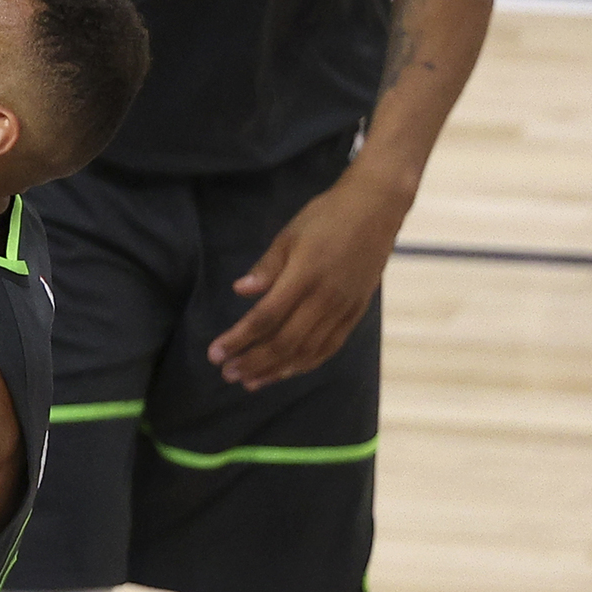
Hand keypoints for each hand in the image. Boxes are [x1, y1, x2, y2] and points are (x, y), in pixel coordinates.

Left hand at [205, 173, 405, 390]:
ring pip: (308, 351)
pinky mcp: (356, 313)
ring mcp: (344, 309)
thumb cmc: (326, 217)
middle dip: (253, 361)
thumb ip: (267, 268)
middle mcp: (326, 299)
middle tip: (227, 374)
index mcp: (305, 276)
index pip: (266, 317)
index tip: (215, 353)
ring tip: (251, 381)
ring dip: (277, 370)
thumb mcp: (290, 234)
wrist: (376, 210)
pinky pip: (330, 347)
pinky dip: (306, 363)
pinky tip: (287, 371)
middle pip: (285, 342)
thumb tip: (240, 291)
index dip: (239, 339)